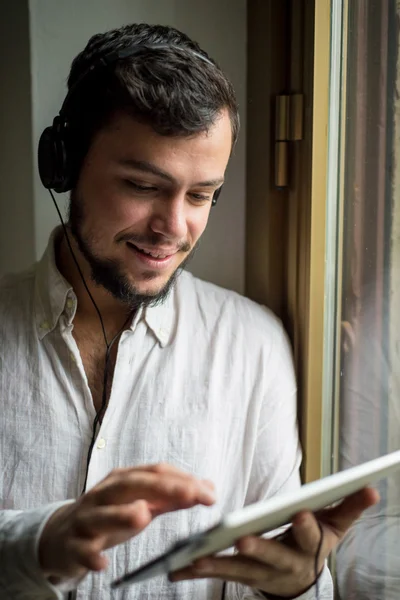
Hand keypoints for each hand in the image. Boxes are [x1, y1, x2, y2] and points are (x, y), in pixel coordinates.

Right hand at [39, 463, 214, 581]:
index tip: (208, 493)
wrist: (62, 535)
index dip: (182, 480)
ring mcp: (86, 518)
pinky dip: (90, 555)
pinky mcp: (73, 544)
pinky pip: (81, 549)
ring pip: (102, 513)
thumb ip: (172, 497)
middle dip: (160, 488)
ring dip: (122, 513)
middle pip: (130, 485)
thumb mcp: (141, 502)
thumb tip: (207, 488)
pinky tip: (102, 564)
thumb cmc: (109, 514)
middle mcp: (104, 494)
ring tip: (143, 515)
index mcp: (123, 480)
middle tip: (189, 495)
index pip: (154, 473)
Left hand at [171, 487, 378, 597]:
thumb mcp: (336, 526)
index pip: (309, 536)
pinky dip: (196, 570)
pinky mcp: (238, 574)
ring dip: (216, 562)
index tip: (300, 513)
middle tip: (242, 537)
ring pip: (237, 569)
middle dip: (258, 548)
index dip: (305, 526)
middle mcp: (283, 564)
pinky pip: (216, 574)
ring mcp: (259, 573)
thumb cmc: (316, 542)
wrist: (300, 579)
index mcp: (307, 547)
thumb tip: (372, 486)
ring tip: (195, 555)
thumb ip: (350, 505)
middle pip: (270, 556)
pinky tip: (174, 566)